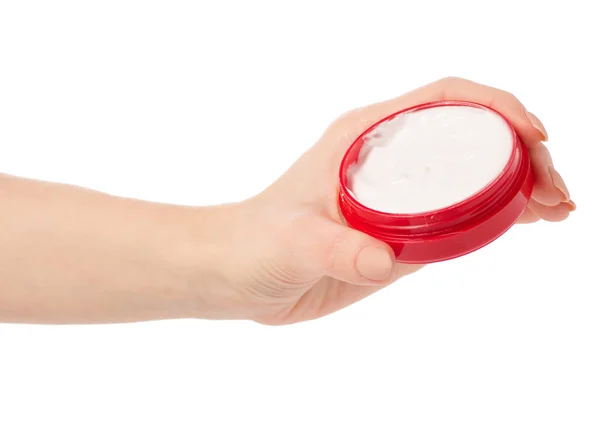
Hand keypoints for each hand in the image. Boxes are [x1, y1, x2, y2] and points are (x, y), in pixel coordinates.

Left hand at [219, 77, 573, 324]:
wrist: (236, 274)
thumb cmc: (253, 244)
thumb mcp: (290, 242)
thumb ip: (334, 247)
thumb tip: (385, 260)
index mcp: (365, 138)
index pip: (444, 101)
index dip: (497, 108)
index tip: (533, 138)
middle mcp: (387, 158)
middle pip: (470, 136)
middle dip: (522, 155)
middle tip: (556, 194)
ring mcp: (397, 197)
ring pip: (470, 175)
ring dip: (518, 186)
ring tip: (556, 210)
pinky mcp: (399, 233)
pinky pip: (457, 216)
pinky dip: (495, 218)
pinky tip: (522, 225)